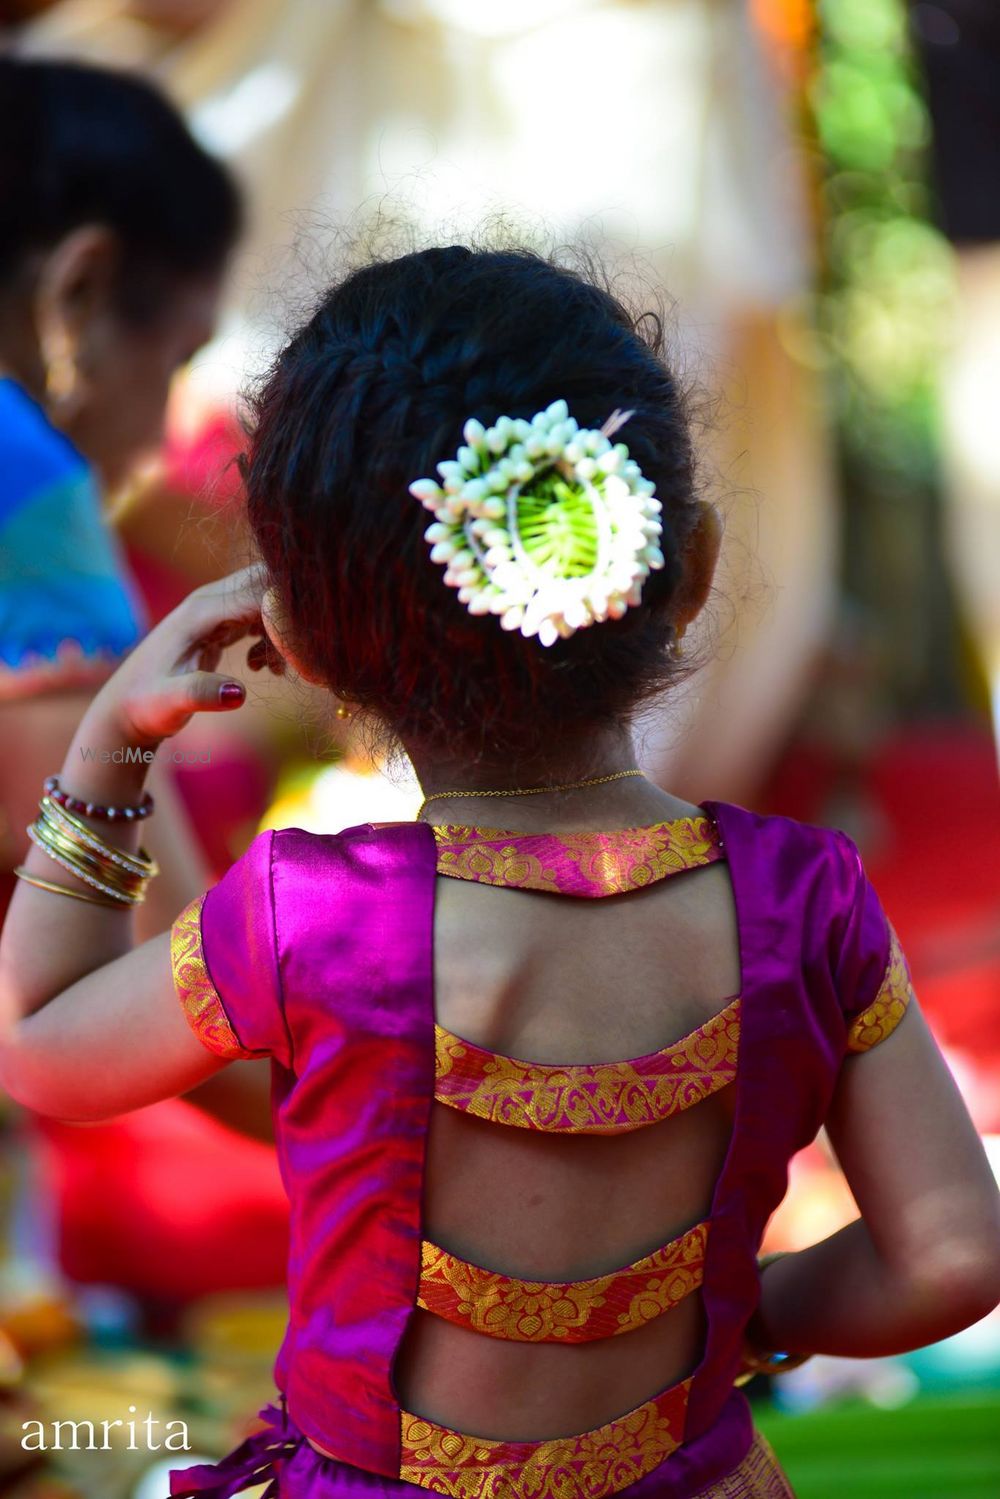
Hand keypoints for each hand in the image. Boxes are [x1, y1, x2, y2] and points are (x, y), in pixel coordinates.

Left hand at [89, 564, 280, 745]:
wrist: (124, 708)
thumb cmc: (144, 706)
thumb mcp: (169, 703)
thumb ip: (201, 694)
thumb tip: (239, 694)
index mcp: (202, 610)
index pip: (263, 592)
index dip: (289, 618)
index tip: (300, 656)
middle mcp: (210, 600)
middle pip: (270, 584)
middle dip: (292, 618)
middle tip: (297, 660)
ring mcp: (216, 609)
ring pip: (268, 599)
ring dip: (283, 631)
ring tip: (275, 670)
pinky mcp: (221, 623)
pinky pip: (261, 615)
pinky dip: (273, 638)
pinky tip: (262, 667)